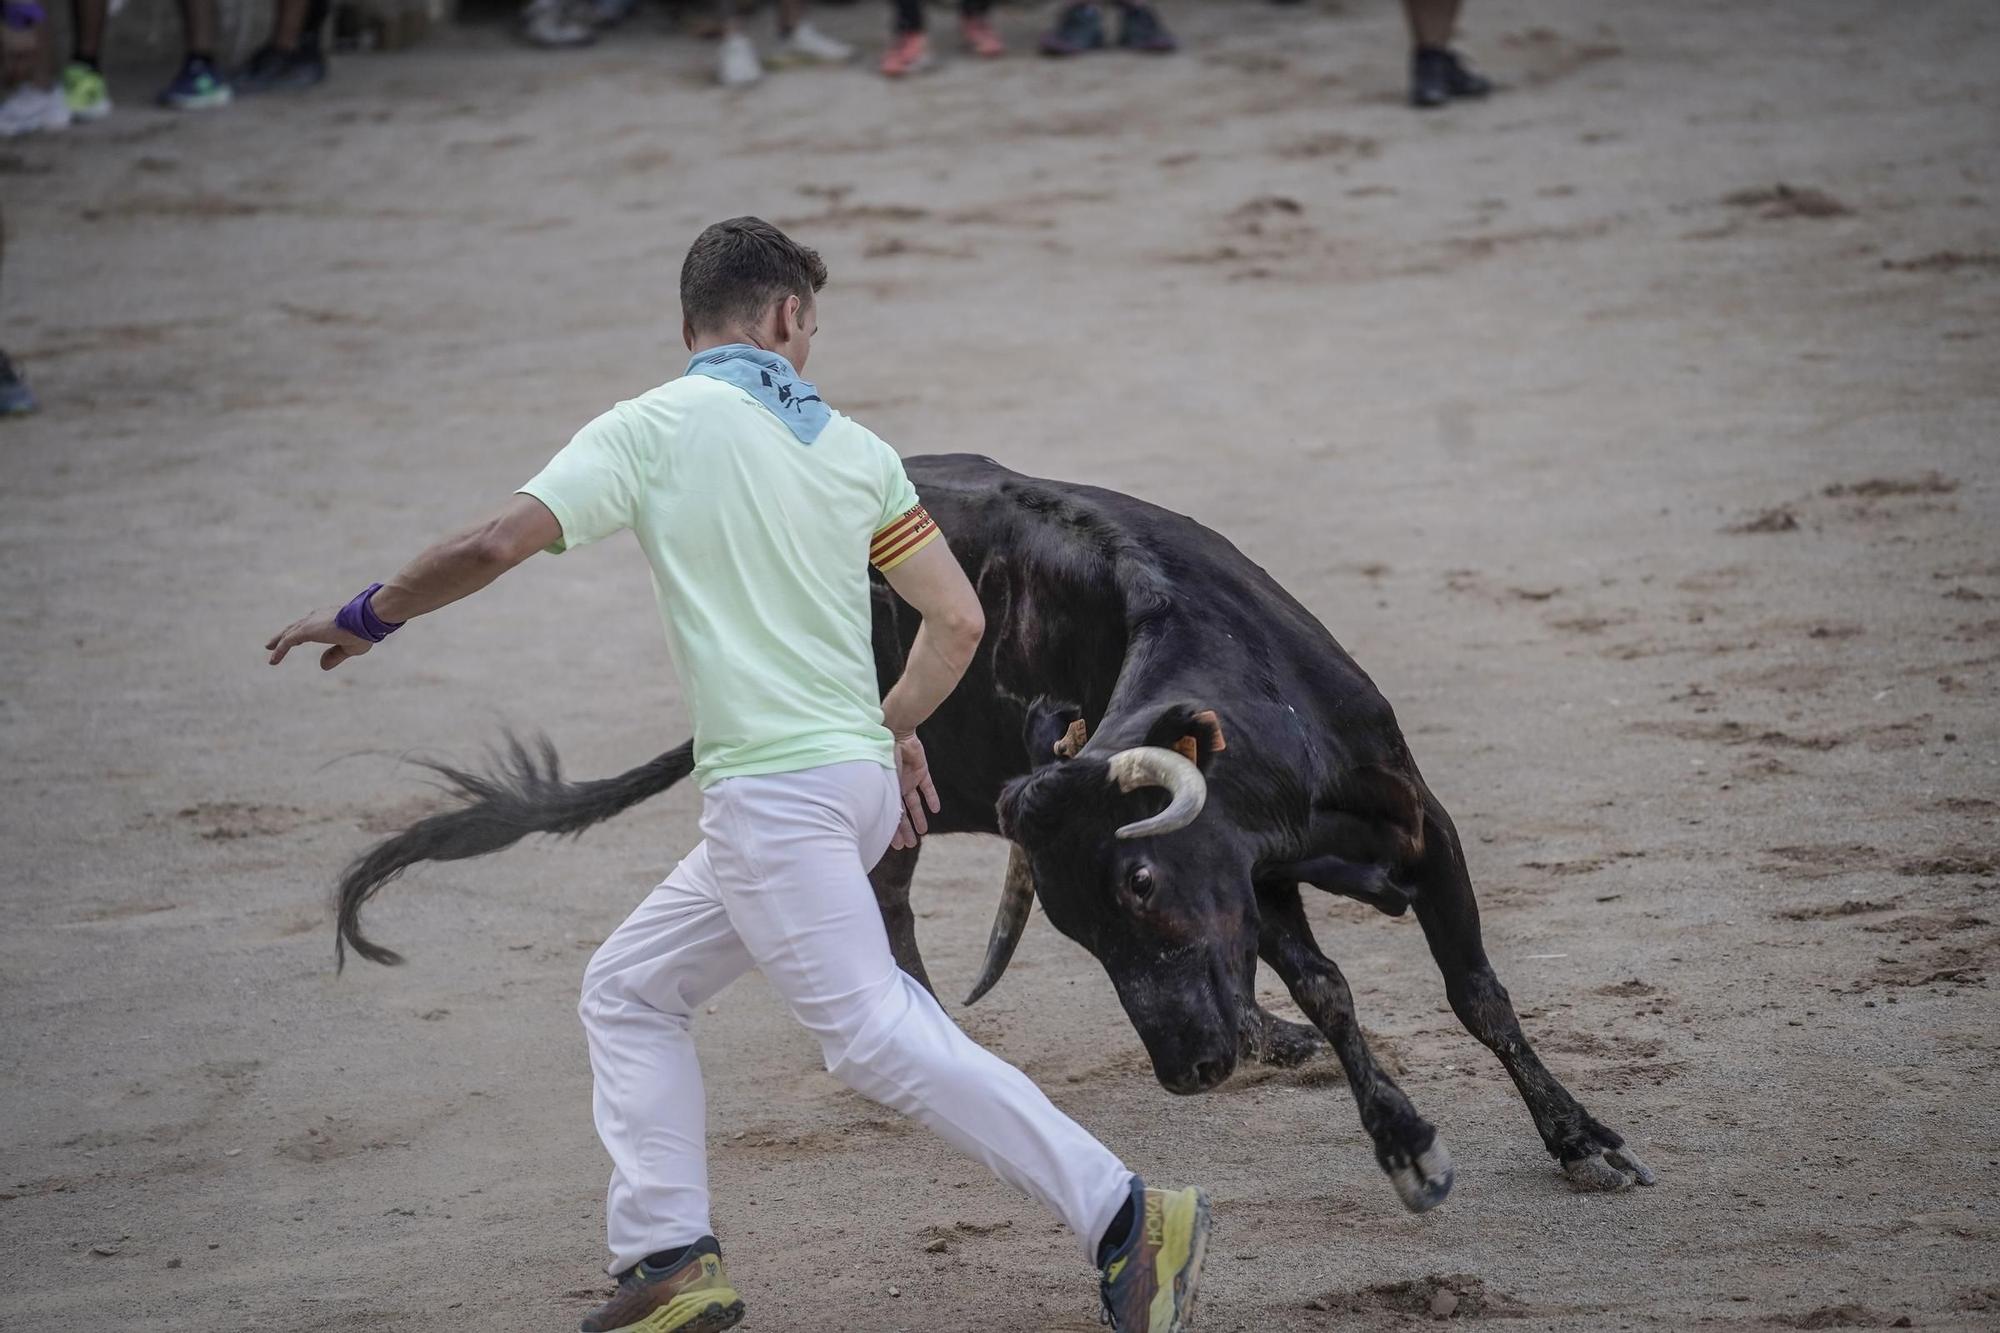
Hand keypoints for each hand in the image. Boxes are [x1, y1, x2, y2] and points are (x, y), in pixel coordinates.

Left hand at [266, 609, 374, 670]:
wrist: (364, 620)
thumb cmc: (362, 632)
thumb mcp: (349, 648)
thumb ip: (334, 656)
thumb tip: (322, 666)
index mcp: (327, 619)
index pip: (309, 627)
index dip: (300, 635)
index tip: (295, 641)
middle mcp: (316, 618)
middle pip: (295, 627)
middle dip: (284, 635)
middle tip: (273, 643)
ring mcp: (310, 624)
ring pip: (288, 633)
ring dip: (278, 642)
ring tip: (268, 648)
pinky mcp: (305, 631)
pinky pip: (287, 642)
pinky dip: (279, 651)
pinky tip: (273, 661)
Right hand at [890, 730, 940, 850]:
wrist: (894, 732)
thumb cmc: (882, 754)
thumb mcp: (884, 779)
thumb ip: (886, 797)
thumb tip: (886, 820)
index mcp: (885, 790)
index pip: (889, 815)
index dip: (892, 831)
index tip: (896, 846)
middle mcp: (896, 787)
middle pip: (901, 813)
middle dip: (905, 830)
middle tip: (910, 846)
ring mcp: (909, 779)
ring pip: (914, 803)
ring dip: (918, 817)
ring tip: (923, 832)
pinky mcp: (921, 771)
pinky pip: (927, 787)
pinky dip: (932, 797)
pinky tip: (935, 810)